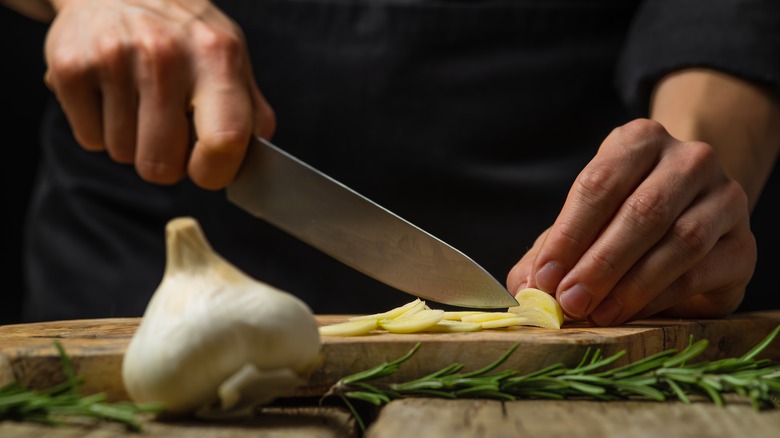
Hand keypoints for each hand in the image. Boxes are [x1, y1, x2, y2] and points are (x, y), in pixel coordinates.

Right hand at [44, 0, 274, 188]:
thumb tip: (259, 166)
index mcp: (216, 55)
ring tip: (139, 101)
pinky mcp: (70, 67)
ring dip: (133, 142)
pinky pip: (90, 141)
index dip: (214, 171)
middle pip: (161, 164)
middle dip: (166, 163)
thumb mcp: (231, 58)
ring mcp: (113, 58)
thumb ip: (251, 113)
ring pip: (124, 155)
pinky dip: (100, 130)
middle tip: (168, 132)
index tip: (205, 168)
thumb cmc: (185, 35)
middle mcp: (165, 53)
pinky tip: (112, 95)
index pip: (225, 140)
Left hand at [507, 119, 755, 325]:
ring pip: (680, 241)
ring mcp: (724, 198)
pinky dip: (661, 296)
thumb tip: (527, 289)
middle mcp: (688, 160)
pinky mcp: (744, 244)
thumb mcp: (580, 225)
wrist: (690, 217)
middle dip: (600, 263)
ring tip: (597, 313)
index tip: (545, 276)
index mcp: (639, 141)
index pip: (599, 185)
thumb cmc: (620, 218)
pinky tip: (631, 313)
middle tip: (570, 301)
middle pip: (643, 211)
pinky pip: (702, 271)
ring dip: (632, 284)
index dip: (569, 235)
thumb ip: (549, 252)